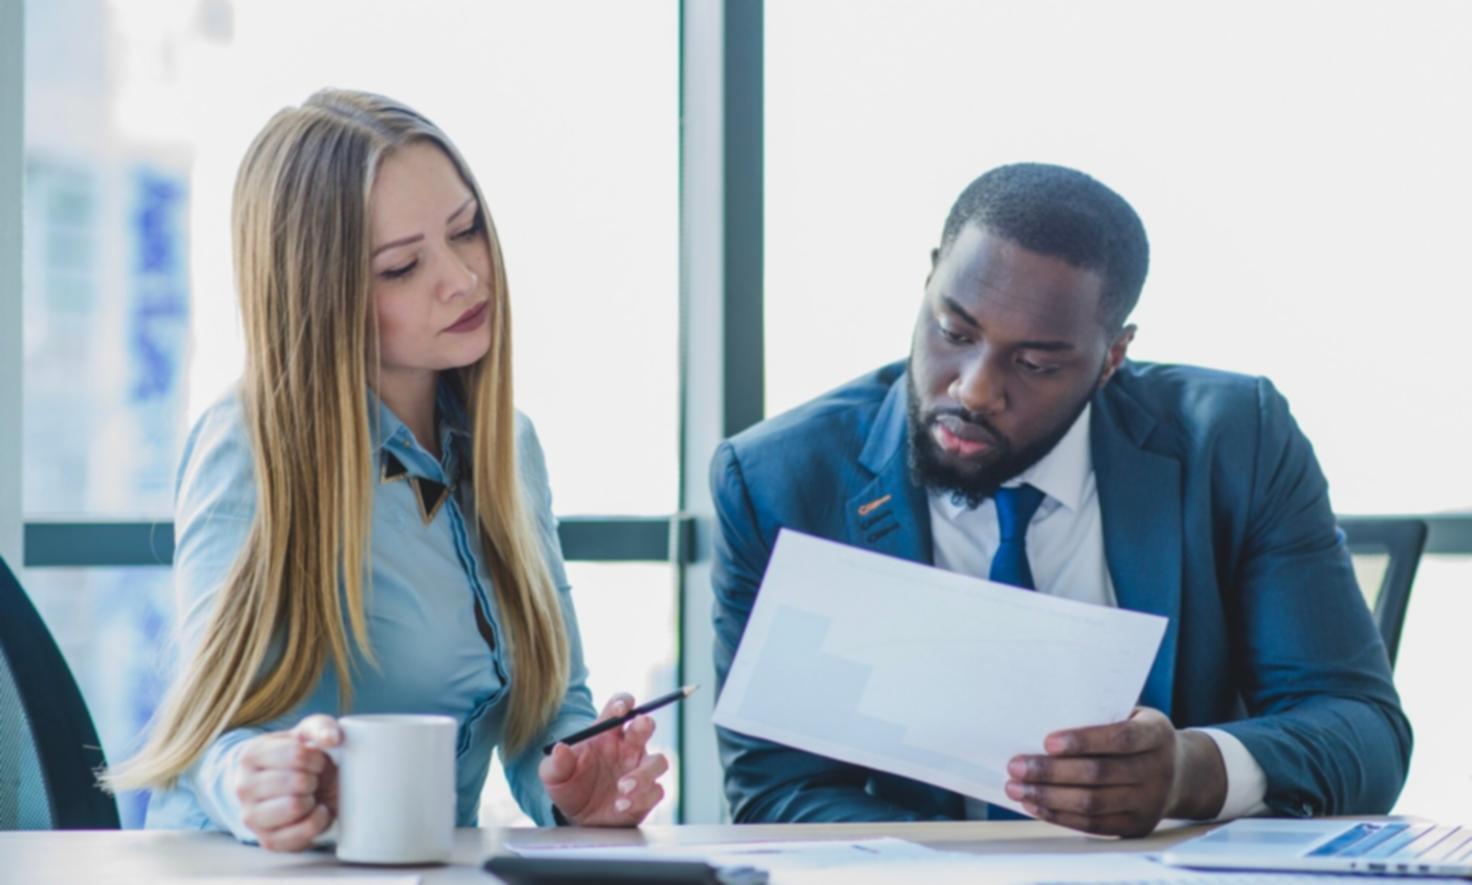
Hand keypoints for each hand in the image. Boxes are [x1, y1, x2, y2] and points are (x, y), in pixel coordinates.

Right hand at [234, 714, 341, 850]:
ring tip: (311, 794)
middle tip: (314, 779)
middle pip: (298, 781)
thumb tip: (332, 739)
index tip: (316, 760)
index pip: (297, 755)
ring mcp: (251, 817)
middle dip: (315, 779)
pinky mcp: (267, 840)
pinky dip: (318, 821)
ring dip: (314, 799)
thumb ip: (321, 727)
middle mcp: (242, 787)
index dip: (317, 758)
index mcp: (250, 756)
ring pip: (296, 806)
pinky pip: (302, 832)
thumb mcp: (307, 733)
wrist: (289, 786)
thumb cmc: (299, 757)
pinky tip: (316, 811)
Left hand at [539, 694, 668, 826]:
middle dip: (645, 724)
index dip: (623, 703)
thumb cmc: (568, 785)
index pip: (619, 709)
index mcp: (606, 733)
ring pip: (658, 761)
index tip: (621, 709)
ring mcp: (640, 769)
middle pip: (646, 726)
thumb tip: (560, 748)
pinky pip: (656, 791)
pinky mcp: (647, 794)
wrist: (576, 817)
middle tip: (639, 729)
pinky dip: (642, 798)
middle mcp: (628, 747)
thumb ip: (556, 762)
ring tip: (623, 787)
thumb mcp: (554, 776)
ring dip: (644, 773)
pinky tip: (622, 805)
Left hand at [1004, 707, 1225, 836]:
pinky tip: (1036, 805)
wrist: (1182, 773)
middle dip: (1051, 772)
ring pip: (1092, 803)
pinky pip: (1093, 824)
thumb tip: (1040, 717)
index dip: (1083, 741)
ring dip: (1048, 797)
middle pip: (1099, 774)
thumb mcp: (1132, 716)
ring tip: (1016, 788)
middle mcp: (1158, 770)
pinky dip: (1060, 815)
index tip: (1046, 741)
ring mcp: (1150, 802)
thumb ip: (1099, 716)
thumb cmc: (1139, 735)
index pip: (1119, 738)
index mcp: (1157, 734)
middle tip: (1016, 766)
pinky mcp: (1136, 826)